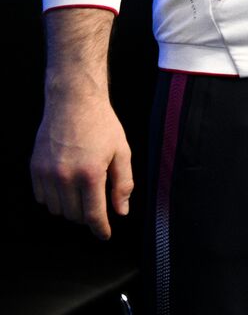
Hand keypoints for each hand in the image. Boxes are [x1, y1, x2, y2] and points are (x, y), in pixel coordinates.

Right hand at [31, 92, 132, 239]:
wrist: (73, 102)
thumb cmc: (102, 125)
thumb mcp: (122, 152)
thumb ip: (123, 183)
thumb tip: (121, 211)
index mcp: (90, 173)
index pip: (92, 214)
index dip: (100, 229)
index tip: (105, 235)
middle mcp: (64, 176)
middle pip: (74, 215)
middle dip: (88, 216)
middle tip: (98, 205)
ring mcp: (46, 173)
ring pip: (57, 209)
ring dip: (71, 208)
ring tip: (83, 193)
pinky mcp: (35, 168)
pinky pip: (42, 198)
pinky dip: (55, 199)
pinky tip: (66, 188)